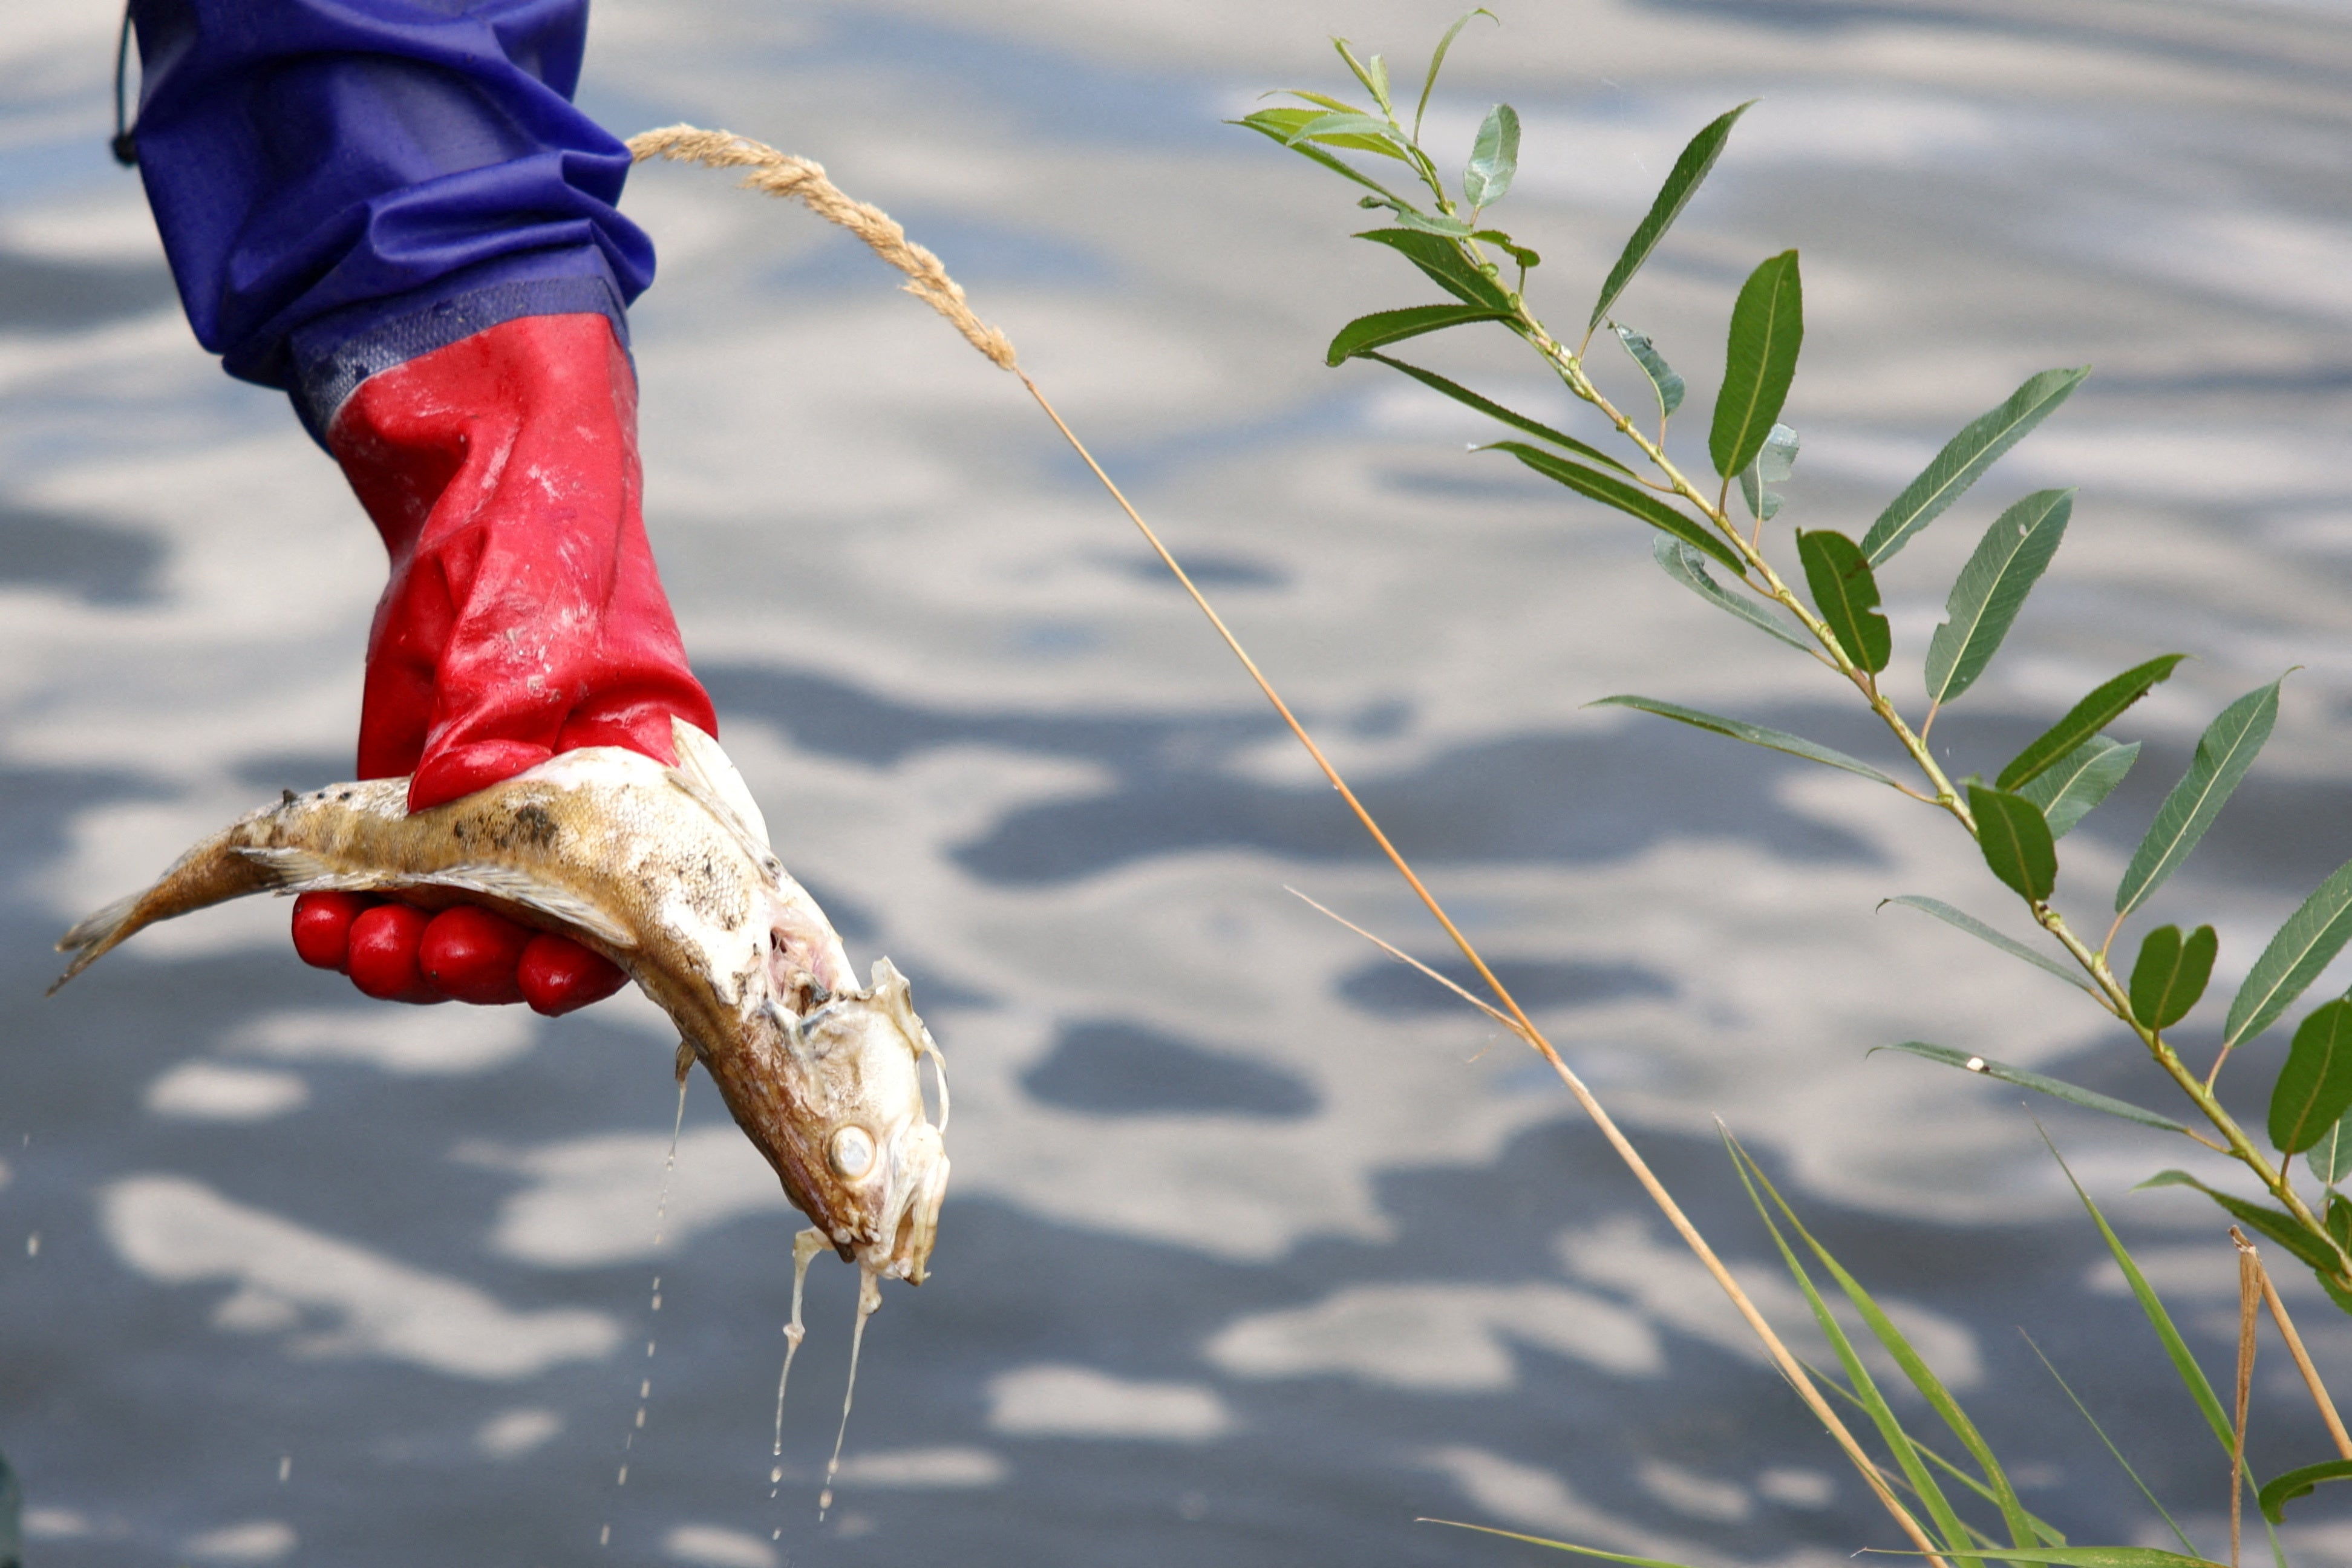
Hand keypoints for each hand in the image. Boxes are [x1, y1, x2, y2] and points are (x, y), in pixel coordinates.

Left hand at [300, 311, 715, 1012]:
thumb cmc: (546, 522)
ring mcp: (495, 806)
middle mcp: (579, 808)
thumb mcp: (542, 602)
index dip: (603, 954)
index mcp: (646, 774)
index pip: (648, 895)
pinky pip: (391, 877)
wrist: (481, 462)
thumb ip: (508, 697)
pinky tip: (313, 920)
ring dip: (410, 952)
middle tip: (427, 951)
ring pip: (463, 920)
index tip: (548, 979)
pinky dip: (352, 910)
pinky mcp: (418, 789)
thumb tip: (452, 794)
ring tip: (350, 944)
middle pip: (546, 932)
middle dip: (485, 961)